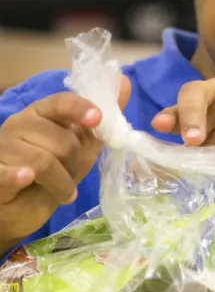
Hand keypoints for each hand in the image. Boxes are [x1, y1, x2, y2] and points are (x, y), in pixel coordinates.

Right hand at [0, 78, 130, 249]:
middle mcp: (19, 124)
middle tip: (72, 175)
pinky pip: (7, 173)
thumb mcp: (84, 148)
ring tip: (61, 190)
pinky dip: (19, 177)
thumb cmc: (53, 175)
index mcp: (42, 114)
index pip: (60, 102)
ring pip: (43, 161)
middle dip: (75, 163)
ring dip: (61, 183)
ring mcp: (1, 147)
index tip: (97, 120)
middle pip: (61, 139)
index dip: (81, 109)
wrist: (22, 210)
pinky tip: (27, 180)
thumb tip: (125, 82)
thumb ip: (105, 120)